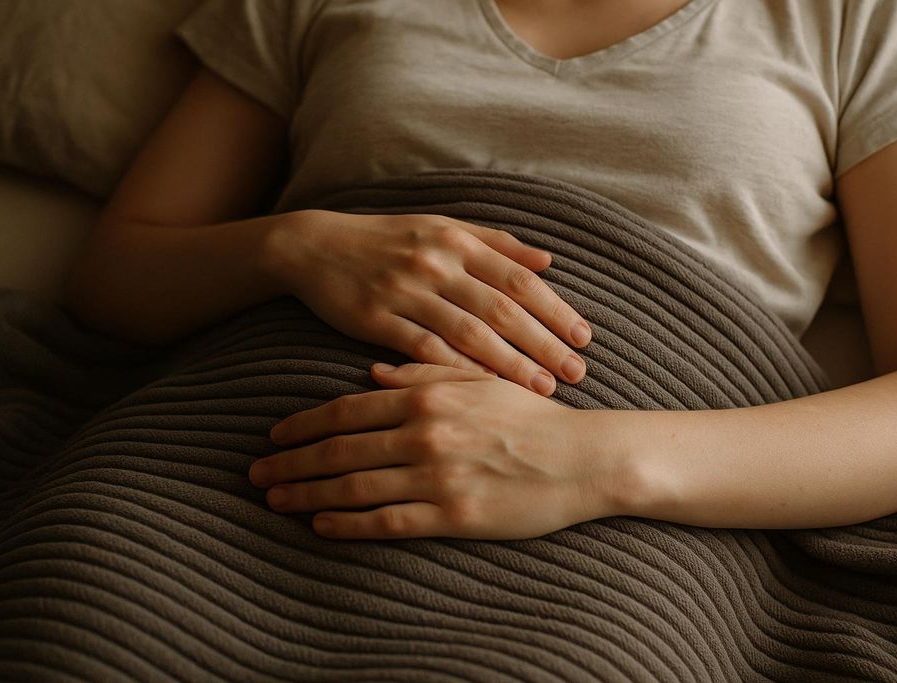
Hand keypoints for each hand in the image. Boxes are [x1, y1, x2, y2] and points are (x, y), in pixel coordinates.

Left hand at [248, 363, 616, 538]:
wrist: (582, 458)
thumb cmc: (532, 415)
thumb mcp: (479, 380)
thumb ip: (423, 372)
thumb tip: (370, 373)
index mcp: (428, 396)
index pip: (347, 409)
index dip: (304, 424)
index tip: (275, 434)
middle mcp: (424, 433)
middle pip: (339, 449)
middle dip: (291, 461)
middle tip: (255, 472)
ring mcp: (436, 475)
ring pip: (354, 487)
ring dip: (307, 495)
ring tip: (275, 500)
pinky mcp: (452, 514)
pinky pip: (387, 522)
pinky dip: (348, 525)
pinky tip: (322, 527)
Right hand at [269, 210, 591, 395]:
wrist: (314, 246)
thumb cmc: (388, 240)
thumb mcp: (443, 228)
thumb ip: (496, 244)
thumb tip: (548, 258)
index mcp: (457, 240)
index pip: (519, 278)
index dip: (554, 309)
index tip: (582, 338)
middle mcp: (436, 263)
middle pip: (501, 308)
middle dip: (542, 343)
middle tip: (575, 373)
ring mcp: (404, 290)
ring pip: (468, 332)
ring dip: (508, 363)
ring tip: (540, 388)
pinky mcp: (375, 318)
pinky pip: (423, 348)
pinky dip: (455, 369)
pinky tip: (483, 390)